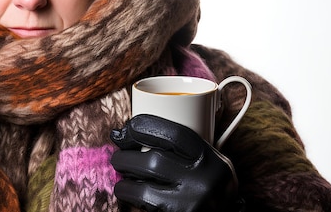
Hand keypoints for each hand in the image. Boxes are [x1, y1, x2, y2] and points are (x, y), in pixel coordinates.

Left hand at [110, 114, 239, 211]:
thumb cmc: (209, 185)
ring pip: (142, 187)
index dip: (144, 127)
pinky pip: (142, 204)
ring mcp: (189, 204)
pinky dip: (129, 194)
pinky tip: (128, 189)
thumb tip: (134, 129)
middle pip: (154, 161)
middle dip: (126, 156)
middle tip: (119, 155)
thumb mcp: (210, 162)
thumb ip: (184, 147)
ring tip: (122, 172)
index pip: (174, 135)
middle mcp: (203, 183)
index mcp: (211, 160)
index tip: (127, 128)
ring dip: (124, 178)